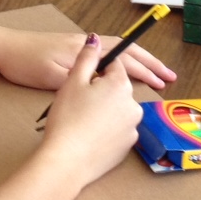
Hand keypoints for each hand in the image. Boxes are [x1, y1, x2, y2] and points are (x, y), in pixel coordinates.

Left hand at [0, 27, 174, 91]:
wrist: (2, 48)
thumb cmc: (25, 63)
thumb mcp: (52, 74)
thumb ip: (81, 74)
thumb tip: (108, 73)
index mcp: (85, 49)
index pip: (124, 57)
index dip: (146, 70)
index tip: (163, 81)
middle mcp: (86, 44)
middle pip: (126, 52)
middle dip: (149, 65)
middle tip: (170, 77)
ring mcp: (80, 46)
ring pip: (118, 52)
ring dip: (138, 63)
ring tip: (155, 75)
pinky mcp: (71, 52)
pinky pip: (107, 56)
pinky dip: (123, 63)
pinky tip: (124, 73)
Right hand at [39, 35, 144, 185]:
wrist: (66, 160)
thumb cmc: (67, 118)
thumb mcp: (72, 81)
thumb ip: (87, 57)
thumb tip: (95, 39)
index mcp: (120, 84)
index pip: (115, 65)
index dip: (98, 69)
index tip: (85, 79)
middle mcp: (133, 104)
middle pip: (119, 89)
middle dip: (103, 91)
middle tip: (80, 102)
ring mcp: (133, 128)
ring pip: (120, 110)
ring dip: (107, 110)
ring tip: (83, 120)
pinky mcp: (128, 147)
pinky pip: (119, 131)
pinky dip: (108, 130)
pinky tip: (90, 134)